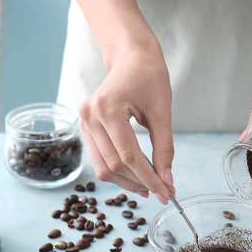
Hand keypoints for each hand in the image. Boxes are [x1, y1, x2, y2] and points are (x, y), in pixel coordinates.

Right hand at [78, 42, 173, 203]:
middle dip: (140, 182)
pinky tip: (137, 175)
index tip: (166, 194)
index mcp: (108, 108)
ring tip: (151, 186)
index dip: (148, 178)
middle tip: (163, 191)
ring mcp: (84, 122)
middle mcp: (89, 116)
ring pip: (103, 168)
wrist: (132, 57)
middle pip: (113, 165)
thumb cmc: (149, 77)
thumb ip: (165, 148)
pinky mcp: (85, 128)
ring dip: (128, 182)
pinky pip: (100, 159)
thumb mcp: (163, 111)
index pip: (128, 156)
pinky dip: (118, 172)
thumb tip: (168, 181)